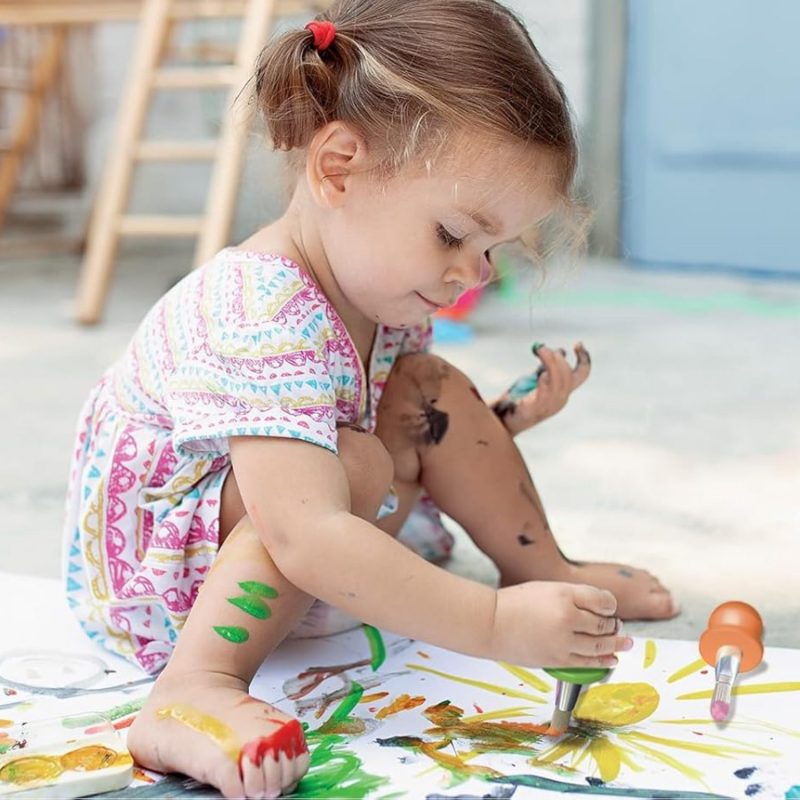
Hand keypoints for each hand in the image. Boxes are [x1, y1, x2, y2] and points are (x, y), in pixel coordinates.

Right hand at [489, 581, 631, 667]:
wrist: (492, 623)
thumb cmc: (516, 603)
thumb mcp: (547, 588)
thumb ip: (573, 597)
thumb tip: (599, 610)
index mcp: (564, 595)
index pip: (602, 600)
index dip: (610, 604)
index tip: (610, 607)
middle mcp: (567, 618)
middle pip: (604, 624)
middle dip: (614, 626)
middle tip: (618, 626)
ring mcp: (563, 641)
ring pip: (600, 645)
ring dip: (615, 644)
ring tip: (625, 643)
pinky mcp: (557, 660)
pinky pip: (587, 662)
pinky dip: (603, 661)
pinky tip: (611, 659)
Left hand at [492, 343, 590, 434]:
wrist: (502, 419)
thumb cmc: (517, 399)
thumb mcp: (535, 378)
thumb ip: (547, 366)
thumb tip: (560, 351)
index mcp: (562, 391)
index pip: (582, 374)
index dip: (584, 358)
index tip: (577, 344)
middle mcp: (561, 399)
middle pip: (570, 376)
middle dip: (559, 359)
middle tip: (543, 348)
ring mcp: (551, 406)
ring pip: (560, 383)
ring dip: (551, 364)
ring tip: (540, 351)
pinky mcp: (538, 409)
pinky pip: (548, 393)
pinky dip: (547, 381)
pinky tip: (541, 375)